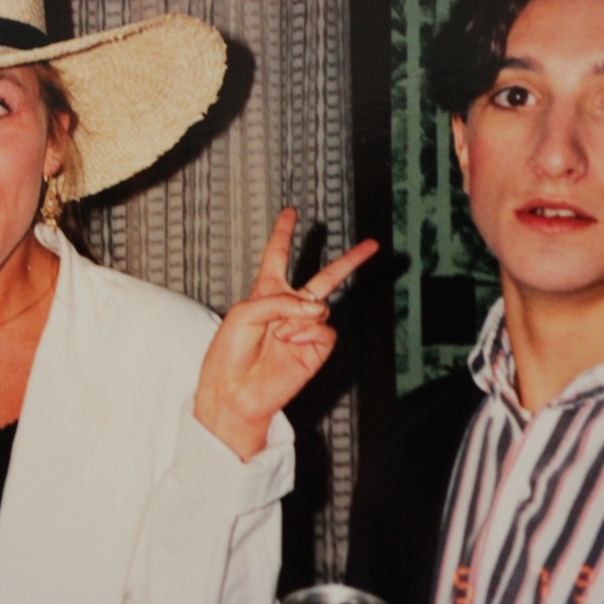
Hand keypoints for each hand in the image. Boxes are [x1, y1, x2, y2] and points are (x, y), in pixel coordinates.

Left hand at [194, 208, 378, 460]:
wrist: (233, 391)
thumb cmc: (230, 352)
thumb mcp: (245, 312)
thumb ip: (279, 300)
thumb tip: (317, 309)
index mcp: (266, 294)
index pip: (277, 257)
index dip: (283, 234)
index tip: (290, 213)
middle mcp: (289, 308)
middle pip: (325, 277)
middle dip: (350, 261)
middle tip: (373, 244)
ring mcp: (304, 328)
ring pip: (321, 306)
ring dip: (299, 316)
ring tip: (280, 334)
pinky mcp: (315, 349)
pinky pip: (324, 328)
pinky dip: (308, 332)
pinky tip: (290, 342)